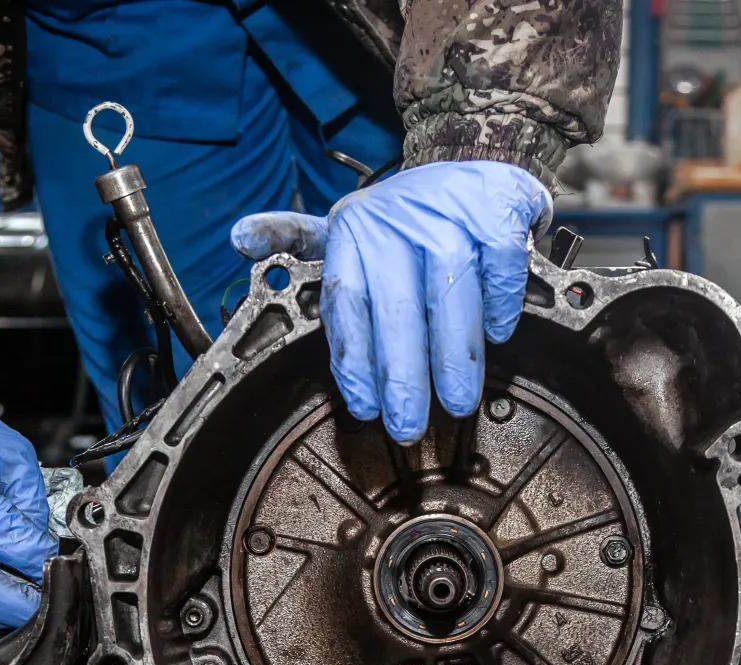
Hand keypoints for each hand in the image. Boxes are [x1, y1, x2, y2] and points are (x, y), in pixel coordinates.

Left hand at [231, 160, 552, 442]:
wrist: (471, 162)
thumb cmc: (406, 218)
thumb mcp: (347, 224)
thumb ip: (298, 241)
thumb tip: (240, 239)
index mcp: (354, 232)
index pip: (347, 305)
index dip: (355, 363)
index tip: (366, 409)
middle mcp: (395, 221)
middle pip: (396, 310)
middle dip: (402, 377)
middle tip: (408, 427)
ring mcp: (448, 215)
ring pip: (450, 293)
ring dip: (454, 355)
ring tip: (456, 401)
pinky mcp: (496, 211)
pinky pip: (498, 269)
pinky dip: (500, 306)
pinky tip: (497, 336)